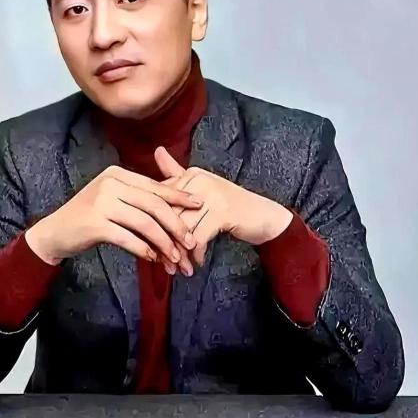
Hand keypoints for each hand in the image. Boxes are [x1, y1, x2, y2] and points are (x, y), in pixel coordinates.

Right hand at [25, 165, 202, 265]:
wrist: (55, 232)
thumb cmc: (89, 217)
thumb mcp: (113, 199)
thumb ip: (137, 198)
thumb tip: (173, 205)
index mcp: (118, 175)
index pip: (155, 187)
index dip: (179, 197)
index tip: (199, 205)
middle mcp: (110, 184)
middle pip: (154, 204)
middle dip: (176, 224)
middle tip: (191, 241)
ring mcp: (101, 203)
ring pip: (144, 223)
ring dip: (163, 242)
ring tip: (175, 256)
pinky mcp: (94, 223)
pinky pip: (127, 238)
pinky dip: (143, 249)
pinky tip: (153, 258)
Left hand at [154, 147, 292, 265]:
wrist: (265, 216)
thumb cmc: (230, 205)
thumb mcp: (202, 188)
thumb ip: (177, 172)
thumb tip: (157, 150)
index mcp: (191, 174)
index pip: (162, 201)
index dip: (155, 225)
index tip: (153, 245)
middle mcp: (199, 180)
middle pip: (171, 216)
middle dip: (165, 243)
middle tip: (163, 263)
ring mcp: (212, 195)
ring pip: (183, 229)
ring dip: (180, 252)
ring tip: (178, 267)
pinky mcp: (222, 212)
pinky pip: (199, 237)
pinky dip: (197, 253)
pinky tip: (197, 262)